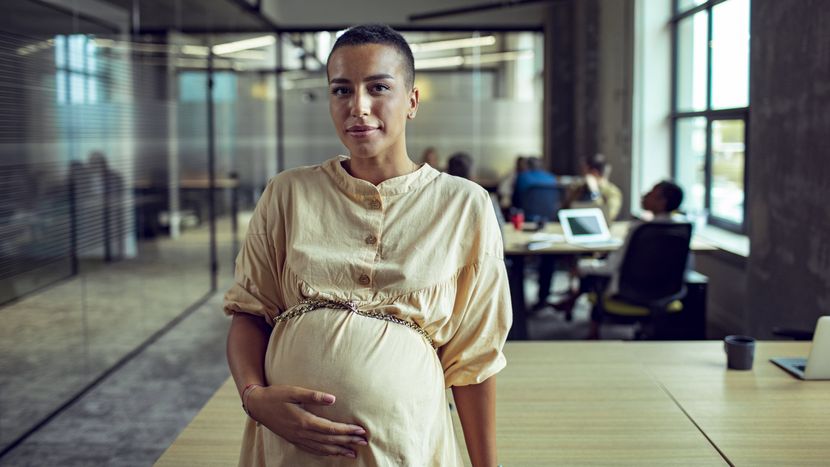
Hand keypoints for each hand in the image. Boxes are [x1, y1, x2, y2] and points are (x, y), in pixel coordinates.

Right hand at [247, 384, 367, 457]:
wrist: (257, 406)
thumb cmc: (276, 395)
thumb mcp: (294, 391)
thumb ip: (314, 396)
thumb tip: (333, 399)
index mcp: (304, 421)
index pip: (331, 429)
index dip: (347, 431)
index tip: (361, 431)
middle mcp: (302, 433)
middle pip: (330, 441)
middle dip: (348, 442)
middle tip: (364, 442)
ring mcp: (297, 438)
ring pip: (322, 448)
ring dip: (339, 451)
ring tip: (353, 453)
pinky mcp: (294, 440)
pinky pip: (312, 450)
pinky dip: (325, 453)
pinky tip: (332, 453)